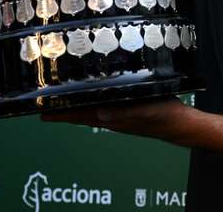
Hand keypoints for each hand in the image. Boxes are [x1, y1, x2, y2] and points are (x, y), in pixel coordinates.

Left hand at [40, 96, 188, 138]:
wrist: (180, 124)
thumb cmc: (164, 117)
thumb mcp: (145, 110)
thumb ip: (124, 113)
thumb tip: (100, 114)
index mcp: (113, 118)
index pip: (80, 115)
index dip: (61, 115)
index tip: (42, 113)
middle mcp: (112, 118)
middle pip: (80, 115)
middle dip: (62, 113)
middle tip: (43, 110)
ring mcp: (118, 116)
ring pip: (89, 112)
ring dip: (74, 108)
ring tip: (60, 104)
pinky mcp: (127, 111)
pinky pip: (102, 107)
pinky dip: (91, 104)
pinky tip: (92, 98)